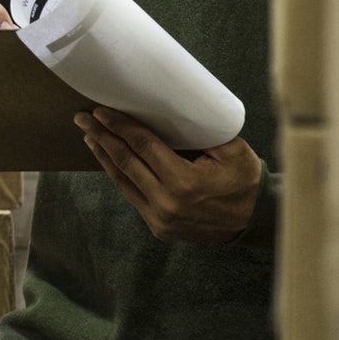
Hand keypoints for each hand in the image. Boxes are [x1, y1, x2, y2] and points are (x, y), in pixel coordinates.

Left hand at [75, 107, 261, 242]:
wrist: (255, 221)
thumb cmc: (245, 180)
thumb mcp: (231, 150)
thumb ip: (200, 133)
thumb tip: (166, 112)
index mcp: (184, 182)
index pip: (143, 146)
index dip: (120, 127)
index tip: (101, 112)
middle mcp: (166, 202)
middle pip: (126, 162)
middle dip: (102, 137)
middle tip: (83, 119)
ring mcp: (160, 218)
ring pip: (123, 181)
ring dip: (104, 157)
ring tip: (89, 136)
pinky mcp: (158, 227)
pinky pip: (133, 195)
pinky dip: (119, 176)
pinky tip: (109, 160)